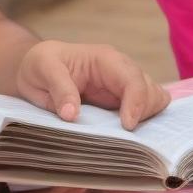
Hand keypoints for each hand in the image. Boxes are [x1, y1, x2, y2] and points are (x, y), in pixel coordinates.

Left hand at [16, 40, 170, 129]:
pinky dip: (147, 120)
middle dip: (143, 112)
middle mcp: (120, 70)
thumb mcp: (42, 70)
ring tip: (126, 132)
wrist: (37, 68)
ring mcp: (124, 85)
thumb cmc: (41, 64)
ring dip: (148, 117)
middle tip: (125, 133)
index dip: (135, 102)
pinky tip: (130, 130)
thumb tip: (72, 115)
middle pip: (150, 90)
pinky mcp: (124, 99)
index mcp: (104, 59)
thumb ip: (59, 89)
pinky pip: (149, 108)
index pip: (132, 78)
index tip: (127, 126)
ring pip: (155, 99)